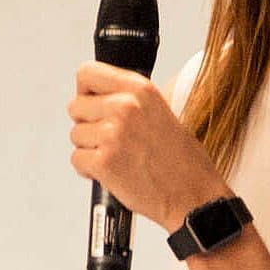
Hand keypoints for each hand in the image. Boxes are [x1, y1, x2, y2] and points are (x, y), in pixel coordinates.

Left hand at [69, 63, 228, 227]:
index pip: (87, 73)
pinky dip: (89, 170)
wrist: (193, 195)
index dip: (86, 91)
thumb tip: (100, 98)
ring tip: (118, 157)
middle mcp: (125, 107)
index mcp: (140, 90)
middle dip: (88, 124)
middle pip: (76, 106)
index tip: (92, 103)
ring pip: (76, 135)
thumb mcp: (161, 112)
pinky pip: (77, 160)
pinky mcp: (104, 162)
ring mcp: (113, 134)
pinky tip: (112, 172)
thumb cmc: (183, 161)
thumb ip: (129, 100)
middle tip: (110, 139)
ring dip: (90, 149)